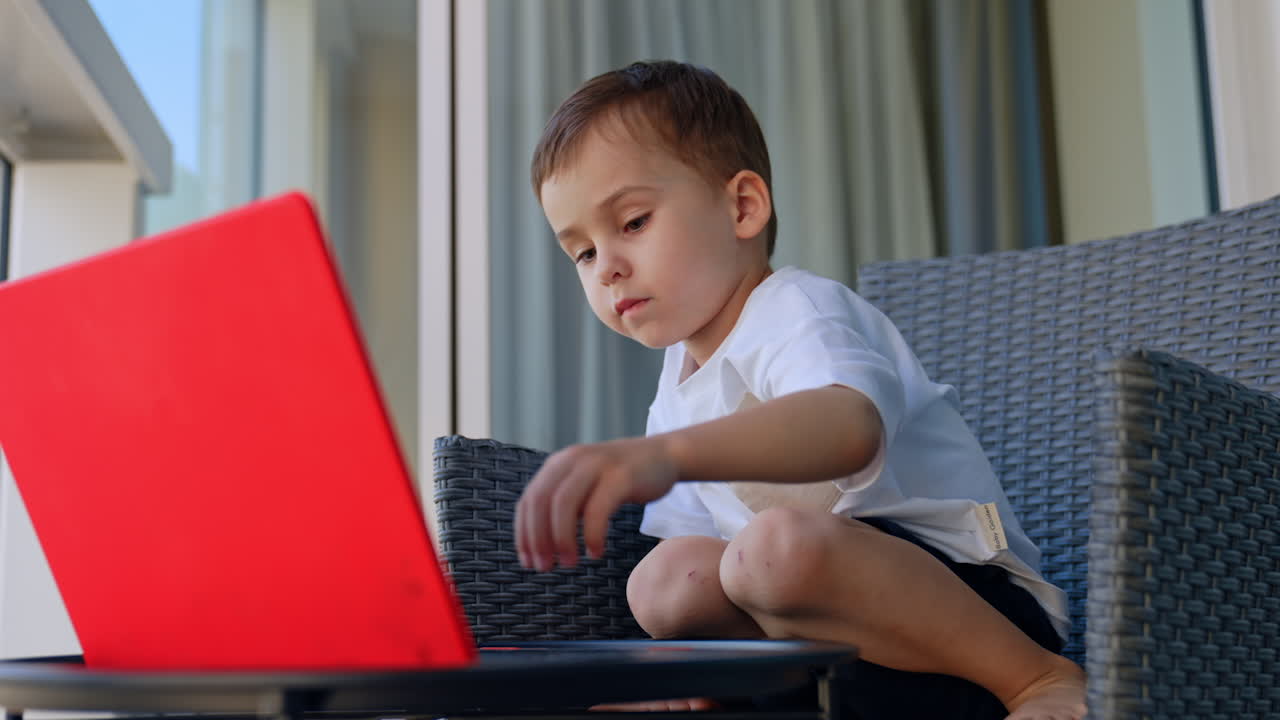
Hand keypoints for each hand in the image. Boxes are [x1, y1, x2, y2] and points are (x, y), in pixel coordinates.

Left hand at [515, 436, 678, 570]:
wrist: (664, 455)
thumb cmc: (622, 479)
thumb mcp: (585, 486)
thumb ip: (564, 506)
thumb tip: (540, 546)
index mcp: (559, 464)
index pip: (528, 501)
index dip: (523, 535)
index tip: (528, 562)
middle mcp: (573, 460)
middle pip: (541, 502)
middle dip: (538, 539)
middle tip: (546, 567)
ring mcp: (596, 465)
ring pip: (564, 504)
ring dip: (562, 539)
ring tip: (570, 563)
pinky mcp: (620, 476)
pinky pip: (597, 509)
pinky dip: (592, 534)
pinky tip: (596, 552)